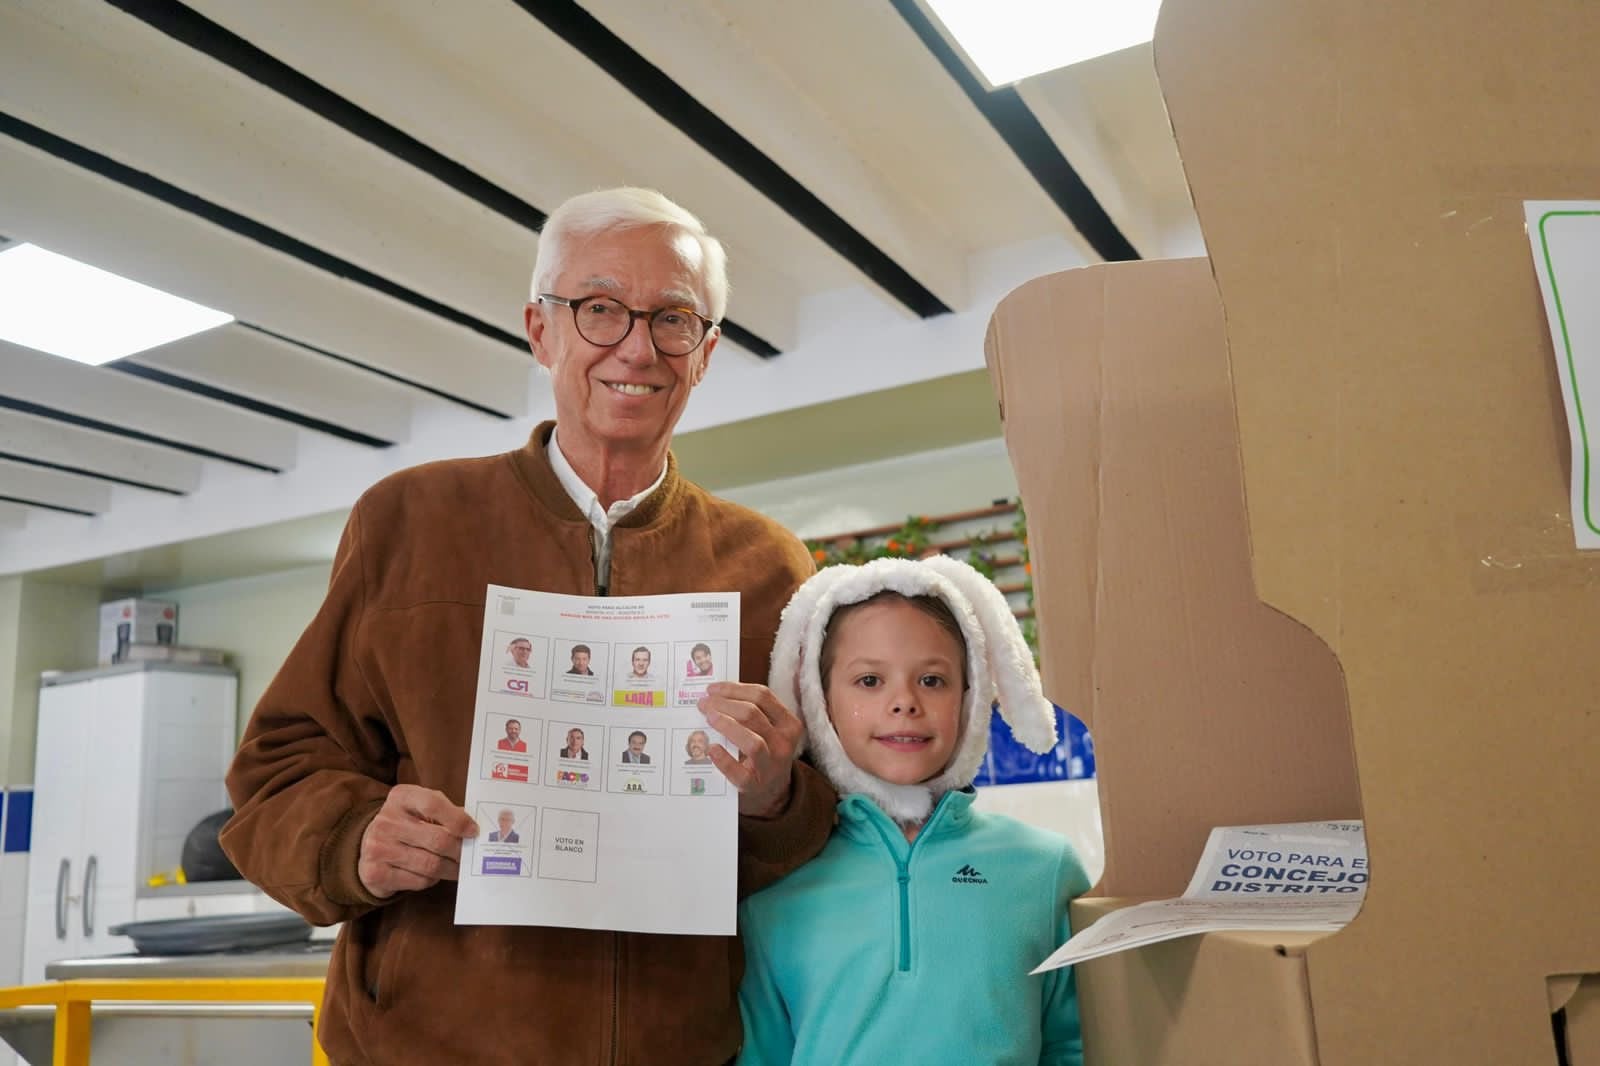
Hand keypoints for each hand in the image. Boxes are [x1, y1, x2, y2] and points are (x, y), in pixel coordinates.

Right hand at [357, 785, 478, 898]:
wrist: (369, 845)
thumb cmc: (407, 823)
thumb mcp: (422, 808)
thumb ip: (447, 813)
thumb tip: (476, 829)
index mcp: (401, 797)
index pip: (433, 804)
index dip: (458, 819)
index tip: (474, 831)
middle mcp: (386, 820)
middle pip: (437, 839)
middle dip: (460, 850)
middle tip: (471, 856)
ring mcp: (377, 847)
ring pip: (430, 864)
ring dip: (450, 869)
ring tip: (458, 867)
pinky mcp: (375, 873)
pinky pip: (418, 881)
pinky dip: (432, 880)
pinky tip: (433, 874)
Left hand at [699, 682, 802, 816]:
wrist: (771, 794)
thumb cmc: (764, 754)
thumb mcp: (769, 731)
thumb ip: (752, 713)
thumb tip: (716, 694)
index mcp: (789, 724)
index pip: (763, 696)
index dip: (734, 689)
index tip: (712, 689)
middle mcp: (784, 743)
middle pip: (753, 714)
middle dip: (724, 704)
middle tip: (703, 703)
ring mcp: (770, 766)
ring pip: (751, 741)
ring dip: (726, 725)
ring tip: (708, 718)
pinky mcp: (754, 786)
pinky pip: (738, 772)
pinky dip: (723, 759)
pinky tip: (711, 748)